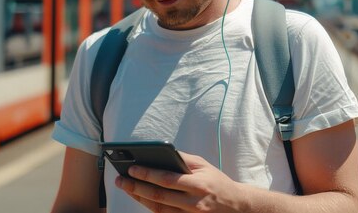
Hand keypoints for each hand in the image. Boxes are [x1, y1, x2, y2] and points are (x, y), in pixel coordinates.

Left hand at [115, 152, 247, 211]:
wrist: (236, 206)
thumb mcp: (204, 165)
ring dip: (140, 199)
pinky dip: (151, 208)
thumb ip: (183, 159)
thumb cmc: (216, 182)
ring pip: (159, 209)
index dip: (147, 174)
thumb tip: (161, 151)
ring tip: (127, 188)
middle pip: (159, 196)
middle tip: (121, 179)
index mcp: (199, 184)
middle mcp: (194, 203)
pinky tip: (141, 199)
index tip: (132, 168)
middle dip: (137, 187)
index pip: (167, 179)